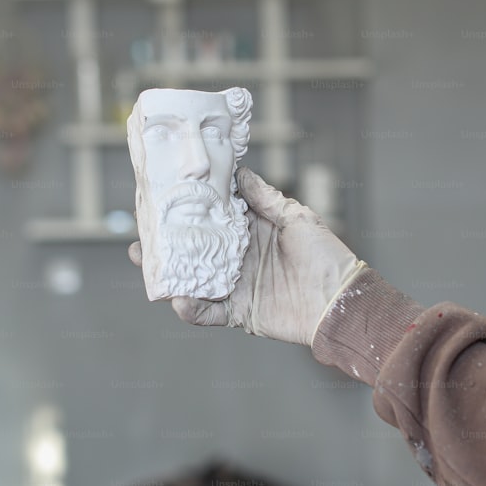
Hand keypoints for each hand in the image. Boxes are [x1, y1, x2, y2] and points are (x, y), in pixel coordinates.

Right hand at [128, 167, 366, 345]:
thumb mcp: (297, 218)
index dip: (191, 207)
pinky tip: (178, 300)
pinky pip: (209, 313)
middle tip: (143, 233)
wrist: (341, 301)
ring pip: (194, 279)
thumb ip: (265, 198)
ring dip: (169, 274)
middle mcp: (238, 257)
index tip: (166, 195)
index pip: (213, 216)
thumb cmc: (326, 256)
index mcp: (251, 230)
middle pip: (195, 248)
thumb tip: (239, 172)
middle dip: (168, 242)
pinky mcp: (239, 312)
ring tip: (148, 264)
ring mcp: (236, 285)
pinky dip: (192, 309)